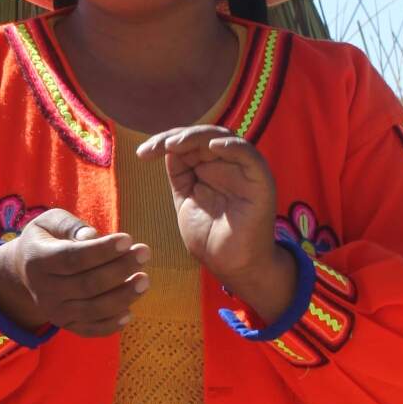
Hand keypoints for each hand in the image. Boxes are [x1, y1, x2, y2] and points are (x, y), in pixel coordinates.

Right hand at [0, 208, 149, 338]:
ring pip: (92, 309)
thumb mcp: (50, 222)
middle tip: (144, 254)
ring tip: (144, 280)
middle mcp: (44, 290)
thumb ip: (70, 225)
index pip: (73, 258)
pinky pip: (90, 330)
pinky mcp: (65, 325)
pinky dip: (110, 325)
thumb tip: (92, 236)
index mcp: (38, 261)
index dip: (102, 251)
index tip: (128, 239)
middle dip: (119, 270)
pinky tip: (130, 312)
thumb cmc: (46, 240)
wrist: (24, 272)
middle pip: (87, 284)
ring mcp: (54, 311)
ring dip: (122, 297)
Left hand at [135, 125, 297, 322]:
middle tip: (156, 147)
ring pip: (222, 139)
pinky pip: (249, 155)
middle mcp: (227, 164)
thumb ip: (180, 175)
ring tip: (174, 144)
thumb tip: (167, 149)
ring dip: (198, 137)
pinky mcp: (260, 180)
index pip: (188, 143)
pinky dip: (232, 147)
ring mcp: (244, 170)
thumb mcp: (186, 200)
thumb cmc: (211, 237)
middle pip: (202, 136)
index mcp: (210, 167)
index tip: (142, 154)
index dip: (164, 142)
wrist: (233, 267)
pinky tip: (212, 147)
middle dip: (176, 137)